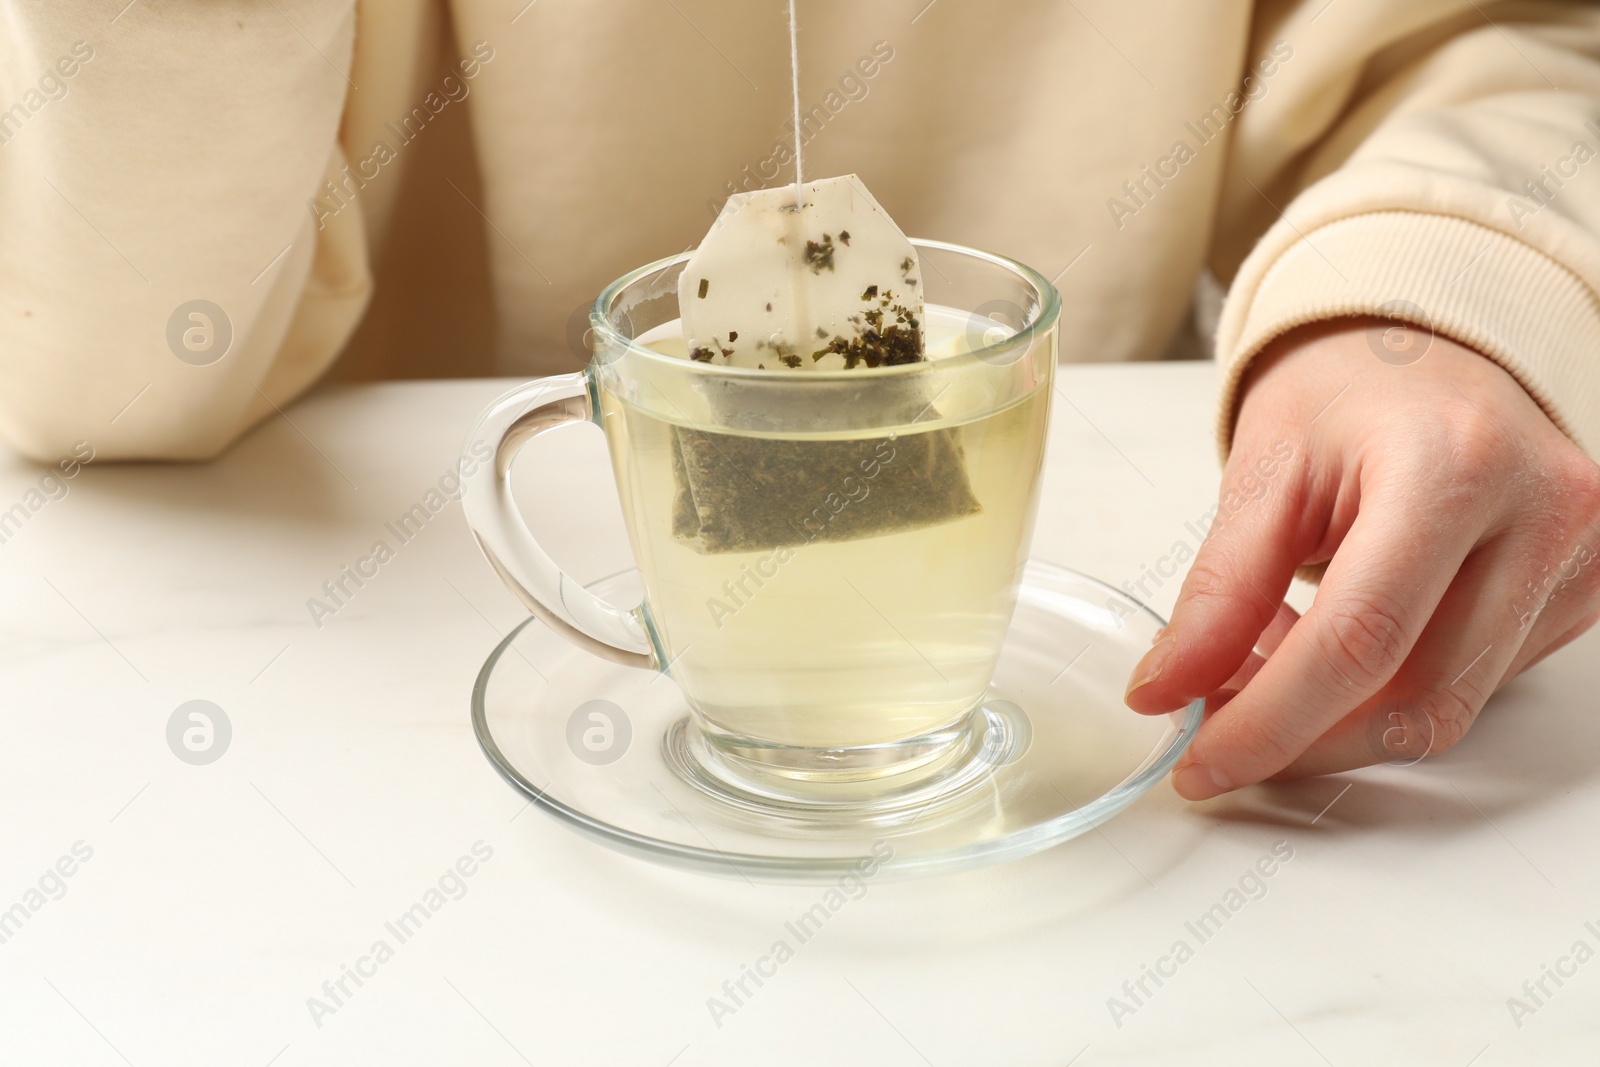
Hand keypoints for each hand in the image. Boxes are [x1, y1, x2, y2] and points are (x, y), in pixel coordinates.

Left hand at [1124, 317, 1599, 799]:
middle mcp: (1542, 515)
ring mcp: (1578, 561)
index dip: (1269, 722)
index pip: (1359, 641)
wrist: (1434, 347)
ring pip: (1445, 708)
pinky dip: (1383, 691)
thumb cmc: (1350, 388)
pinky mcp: (1580, 594)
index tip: (1198, 760)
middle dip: (1299, 737)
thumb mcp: (1264, 469)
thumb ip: (1221, 589)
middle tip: (1214, 727)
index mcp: (1455, 467)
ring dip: (1336, 719)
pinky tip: (1328, 647)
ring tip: (1262, 667)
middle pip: (1414, 697)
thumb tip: (1168, 692)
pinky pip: (1471, 685)